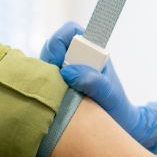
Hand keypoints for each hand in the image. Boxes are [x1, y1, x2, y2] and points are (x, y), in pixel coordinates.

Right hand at [40, 22, 156, 152]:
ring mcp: (62, 72)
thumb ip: (94, 81)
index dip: (60, 41)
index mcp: (90, 50)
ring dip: (43, 78)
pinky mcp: (54, 87)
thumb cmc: (116, 105)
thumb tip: (68, 73)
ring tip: (54, 96)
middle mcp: (74, 58)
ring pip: (42, 66)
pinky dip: (40, 90)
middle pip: (51, 48)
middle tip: (53, 83)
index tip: (59, 62)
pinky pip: (40, 82)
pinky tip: (49, 104)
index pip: (69, 31)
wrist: (116, 125)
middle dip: (48, 61)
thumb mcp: (109, 94)